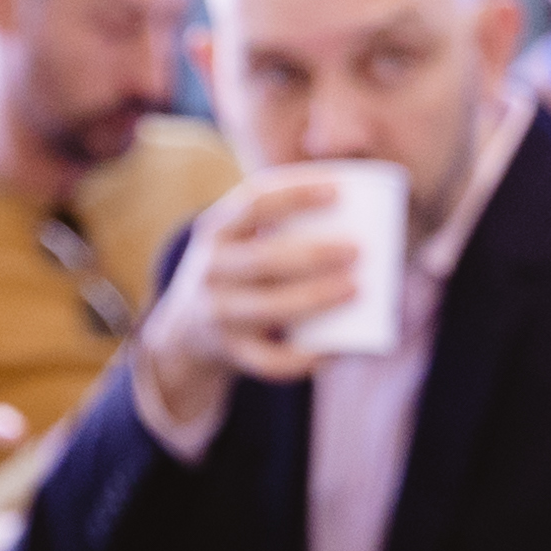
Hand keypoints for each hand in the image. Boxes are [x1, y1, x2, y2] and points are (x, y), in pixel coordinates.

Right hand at [135, 179, 373, 440]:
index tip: (337, 190)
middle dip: (314, 255)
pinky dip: (305, 358)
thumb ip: (279, 217)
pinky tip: (338, 350)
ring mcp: (219, 314)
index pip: (253, 203)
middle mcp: (211, 270)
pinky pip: (271, 361)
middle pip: (265, 260)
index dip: (294, 195)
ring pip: (271, 309)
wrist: (187, 328)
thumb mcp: (239, 237)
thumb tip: (362, 200)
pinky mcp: (232, 352)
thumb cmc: (239, 267)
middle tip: (358, 249)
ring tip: (357, 289)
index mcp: (217, 230)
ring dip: (317, 298)